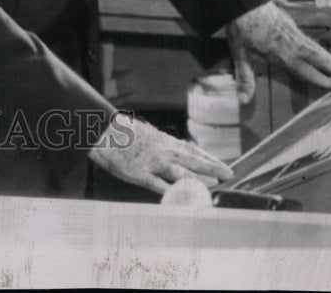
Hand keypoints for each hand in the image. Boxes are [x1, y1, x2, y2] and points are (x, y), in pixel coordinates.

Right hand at [89, 113, 232, 193]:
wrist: (101, 131)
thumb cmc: (122, 133)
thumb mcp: (146, 133)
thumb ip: (162, 143)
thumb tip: (179, 148)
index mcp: (163, 141)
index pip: (192, 150)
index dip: (209, 158)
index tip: (224, 165)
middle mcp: (162, 151)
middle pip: (192, 160)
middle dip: (212, 168)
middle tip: (229, 175)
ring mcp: (151, 163)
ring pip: (180, 173)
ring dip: (198, 180)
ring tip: (213, 186)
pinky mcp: (139, 174)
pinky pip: (159, 185)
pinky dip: (172, 193)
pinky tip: (184, 200)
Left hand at [226, 1, 330, 103]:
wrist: (242, 0)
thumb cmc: (240, 28)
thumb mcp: (239, 54)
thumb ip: (244, 78)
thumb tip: (243, 100)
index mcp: (281, 53)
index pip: (307, 71)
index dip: (324, 80)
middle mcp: (292, 44)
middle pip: (320, 58)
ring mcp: (293, 33)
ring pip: (318, 49)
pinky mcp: (291, 26)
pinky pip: (311, 42)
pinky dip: (322, 51)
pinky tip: (326, 56)